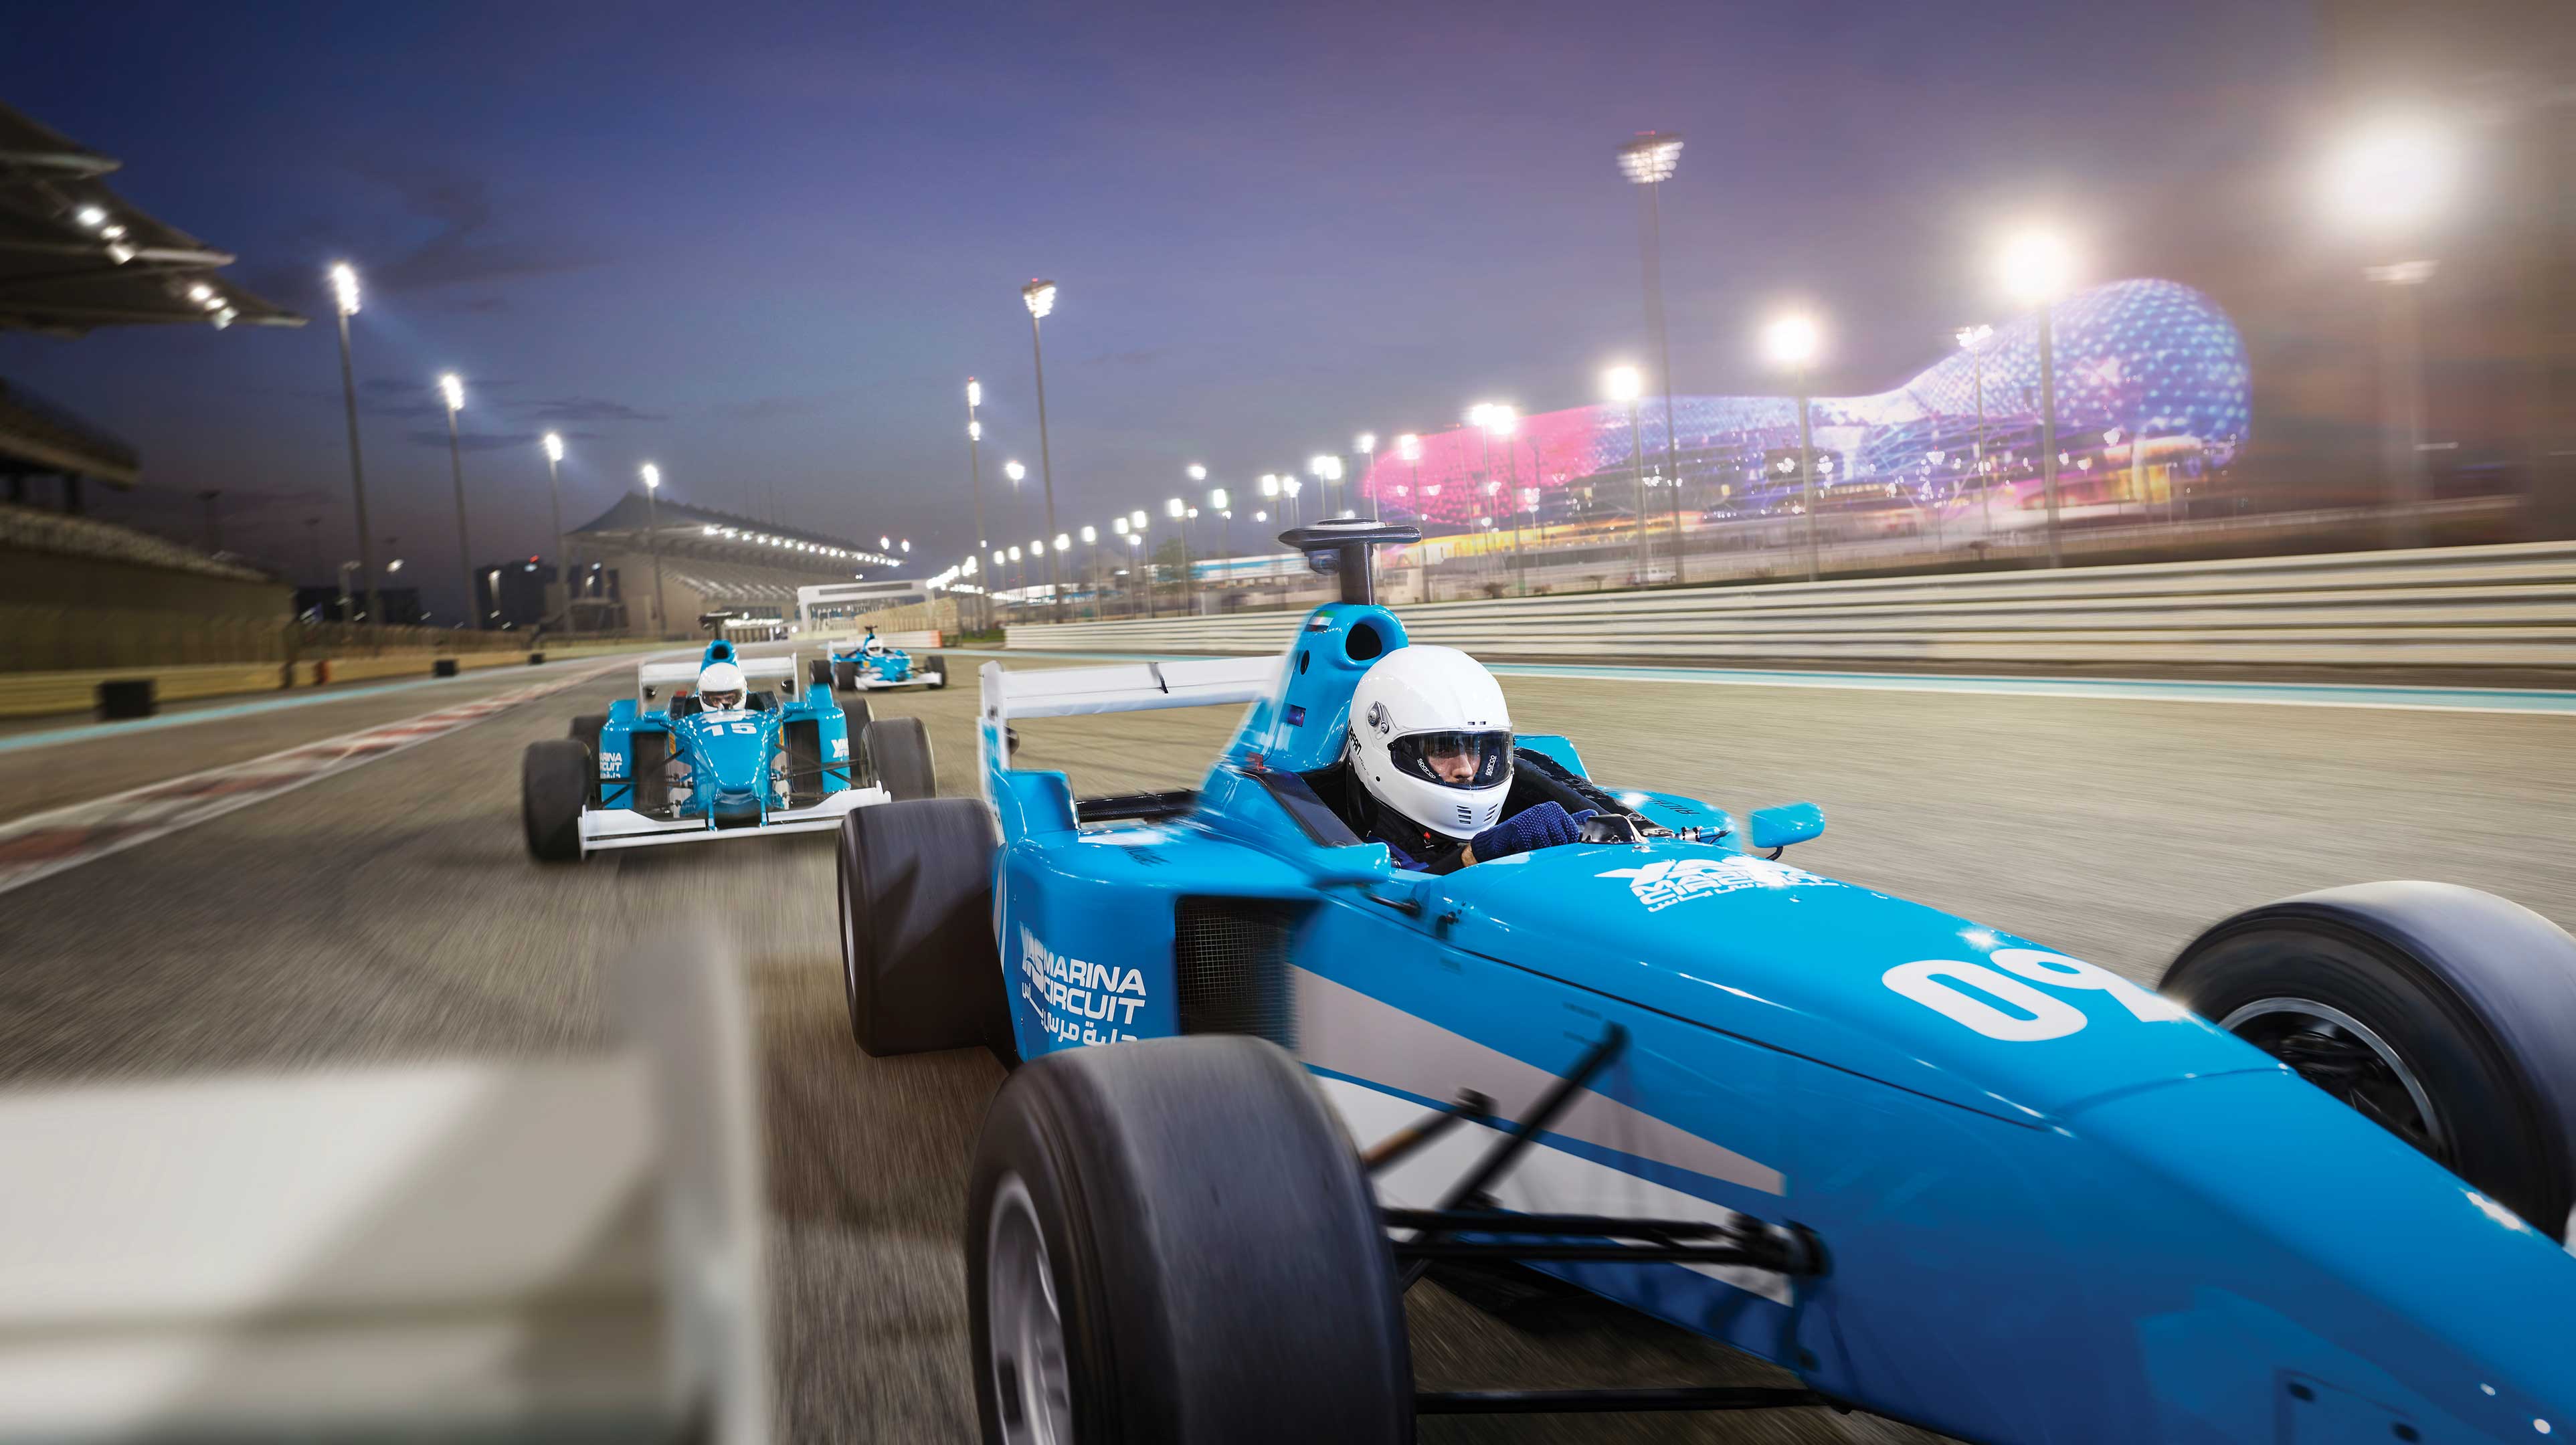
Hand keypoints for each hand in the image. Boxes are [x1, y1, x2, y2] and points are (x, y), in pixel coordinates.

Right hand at [1466, 803, 1595, 863]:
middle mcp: (1544, 810)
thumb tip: (1593, 814)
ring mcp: (1531, 818)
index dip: (1565, 846)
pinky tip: (1521, 850)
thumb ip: (1572, 822)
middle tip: (1540, 852)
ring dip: (1537, 854)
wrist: (1498, 841)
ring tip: (1530, 851)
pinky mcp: (1519, 828)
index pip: (1571, 833)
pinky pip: (1531, 849)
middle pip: (1560, 841)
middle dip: (1551, 852)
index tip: (1556, 850)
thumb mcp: (1550, 827)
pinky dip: (1526, 854)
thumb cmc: (1526, 836)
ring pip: (1546, 847)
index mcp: (1554, 810)